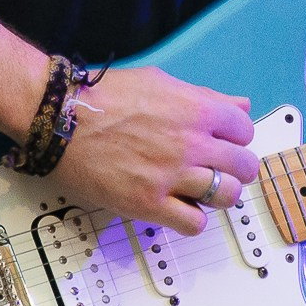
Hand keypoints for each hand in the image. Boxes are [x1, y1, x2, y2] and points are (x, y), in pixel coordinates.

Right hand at [46, 65, 257, 233]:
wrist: (59, 117)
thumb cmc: (105, 96)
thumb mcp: (161, 82)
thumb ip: (205, 97)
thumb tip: (241, 105)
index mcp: (196, 110)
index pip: (245, 131)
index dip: (236, 137)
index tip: (223, 142)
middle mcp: (190, 143)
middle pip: (243, 166)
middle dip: (236, 168)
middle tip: (218, 169)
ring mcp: (170, 176)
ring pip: (226, 196)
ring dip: (219, 195)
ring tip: (202, 191)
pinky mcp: (147, 203)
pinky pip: (193, 223)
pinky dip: (192, 219)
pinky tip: (179, 207)